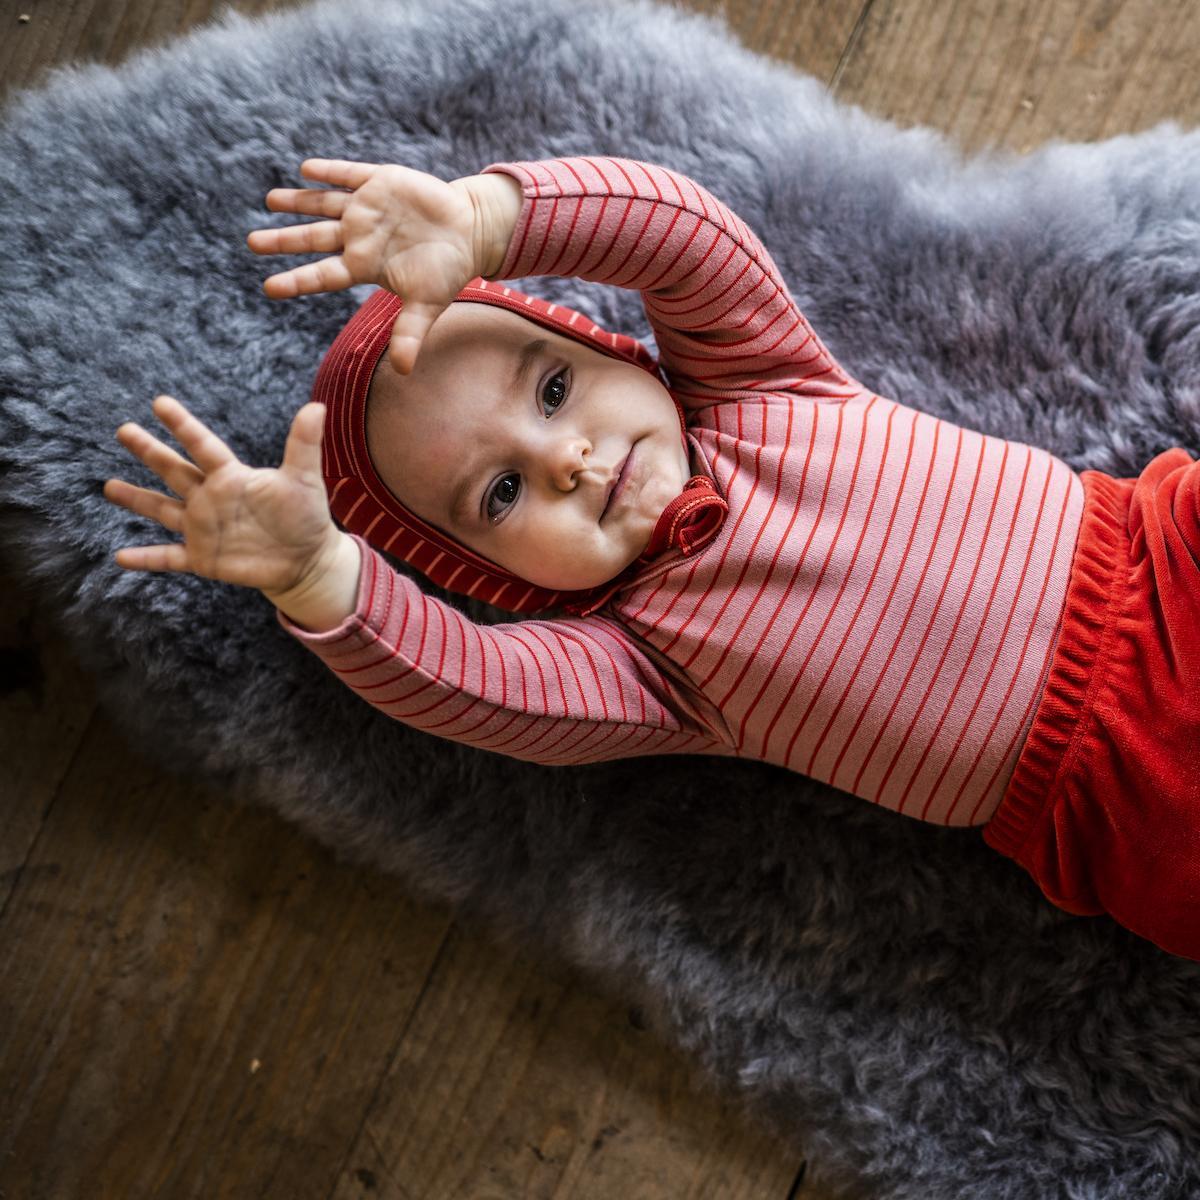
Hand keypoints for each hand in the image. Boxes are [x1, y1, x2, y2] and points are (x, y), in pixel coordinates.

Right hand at [103, 394, 340, 596]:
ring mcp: (203, 528)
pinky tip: (120, 556)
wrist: (306, 560)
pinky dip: (146, 558)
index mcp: (231, 476)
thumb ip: (304, 444)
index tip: (159, 403)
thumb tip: (317, 406)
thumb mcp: (304, 479)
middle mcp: (211, 498)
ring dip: (137, 499)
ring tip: (109, 486)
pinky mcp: (203, 557)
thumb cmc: (305, 516)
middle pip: (174, 470)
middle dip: (150, 451)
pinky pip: (168, 557)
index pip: (202, 446)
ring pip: (163, 510)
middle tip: (124, 430)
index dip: (182, 425)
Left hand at [247, 158, 485, 374]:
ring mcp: (367, 208)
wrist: (470, 231)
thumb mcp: (427, 304)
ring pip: (323, 203)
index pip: (324, 275)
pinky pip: (349, 174)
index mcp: (365, 265)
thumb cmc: (447, 270)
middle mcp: (359, 236)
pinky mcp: (381, 181)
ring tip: (270, 200)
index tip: (268, 288)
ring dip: (297, 202)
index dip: (297, 281)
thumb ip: (410, 333)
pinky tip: (306, 170)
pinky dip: (330, 171)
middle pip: (313, 238)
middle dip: (283, 240)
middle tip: (252, 243)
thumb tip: (404, 373)